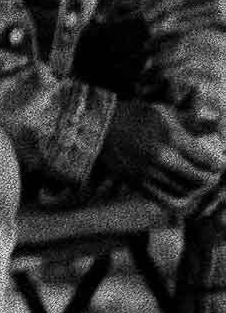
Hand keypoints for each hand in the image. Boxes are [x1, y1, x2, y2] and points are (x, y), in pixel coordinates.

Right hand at [102, 98, 225, 207]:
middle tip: (212, 176)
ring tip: (197, 185)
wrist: (97, 126)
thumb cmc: (132, 115)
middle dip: (210, 180)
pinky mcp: (137, 183)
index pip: (205, 160)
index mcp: (169, 138)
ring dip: (195, 191)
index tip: (219, 165)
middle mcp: (161, 158)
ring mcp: (148, 173)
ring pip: (184, 192)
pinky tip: (182, 194)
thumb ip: (190, 121)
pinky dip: (179, 201)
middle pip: (198, 180)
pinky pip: (165, 200)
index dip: (217, 166)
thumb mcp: (162, 111)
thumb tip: (215, 124)